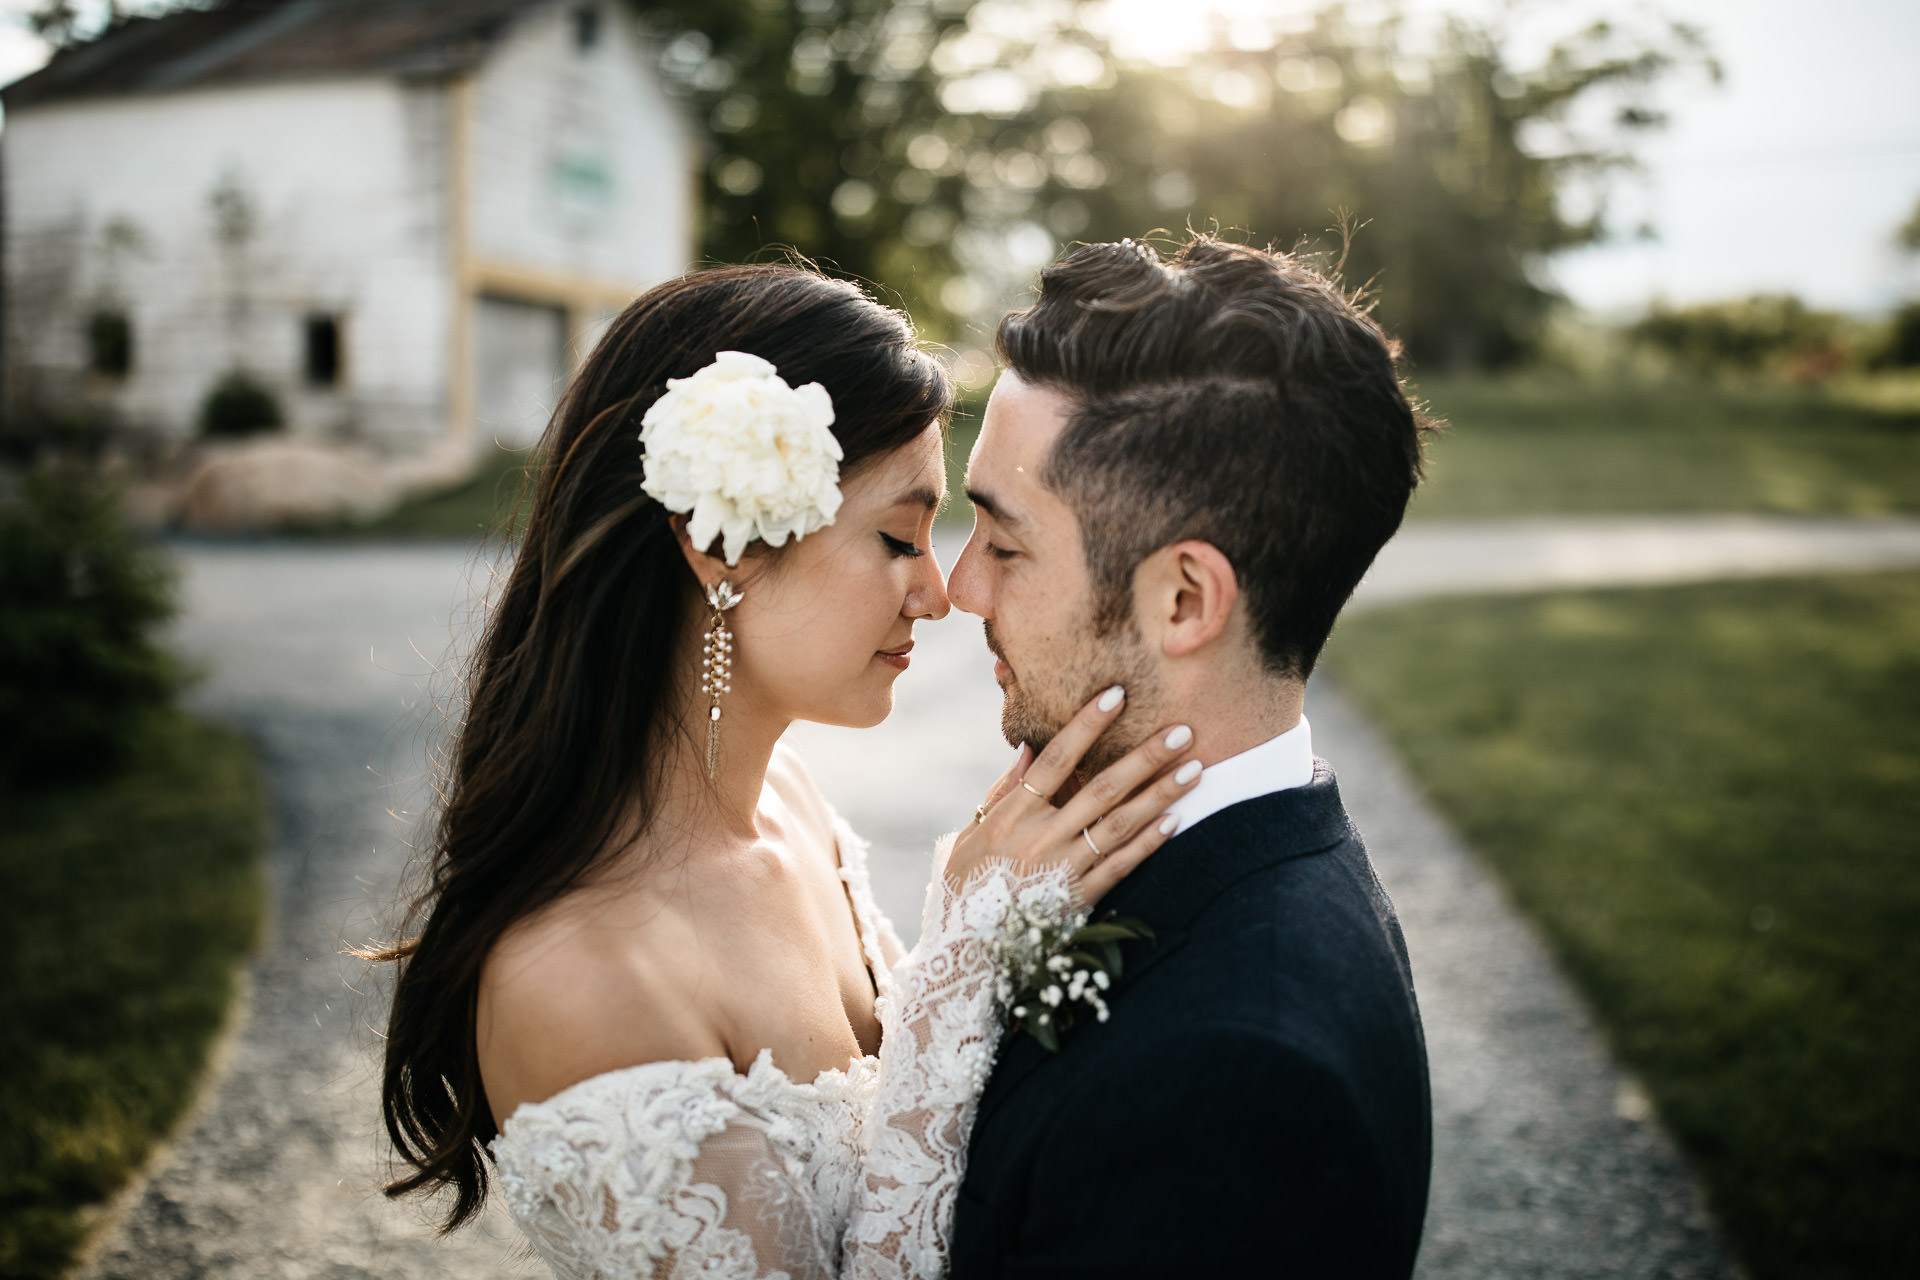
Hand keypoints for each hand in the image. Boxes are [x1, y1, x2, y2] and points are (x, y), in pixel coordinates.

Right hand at [945, 686, 1200, 907]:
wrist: (964, 951)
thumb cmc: (968, 885)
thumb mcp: (972, 833)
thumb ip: (1004, 791)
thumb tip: (1029, 747)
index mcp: (1010, 816)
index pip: (1054, 760)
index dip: (1085, 726)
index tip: (1115, 695)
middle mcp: (1038, 839)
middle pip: (1100, 789)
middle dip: (1144, 757)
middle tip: (1182, 731)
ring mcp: (1061, 871)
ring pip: (1118, 825)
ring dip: (1159, 795)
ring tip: (1194, 769)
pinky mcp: (1077, 900)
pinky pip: (1119, 867)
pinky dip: (1147, 843)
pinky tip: (1174, 819)